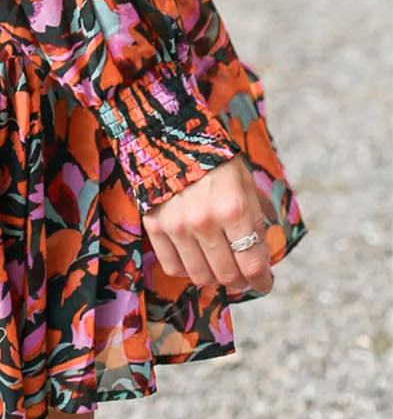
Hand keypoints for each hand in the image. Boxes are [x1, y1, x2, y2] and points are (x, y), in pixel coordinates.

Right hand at [141, 155, 274, 295]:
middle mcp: (205, 221)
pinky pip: (172, 266)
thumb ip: (256, 218)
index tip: (263, 283)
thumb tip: (264, 252)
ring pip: (200, 276)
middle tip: (242, 276)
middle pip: (227, 275)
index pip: (252, 264)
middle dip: (240, 281)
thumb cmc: (215, 158)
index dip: (262, 281)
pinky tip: (194, 258)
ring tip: (218, 267)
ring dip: (214, 278)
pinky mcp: (155, 225)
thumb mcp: (245, 182)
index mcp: (234, 208)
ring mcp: (177, 225)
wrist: (171, 135)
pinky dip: (186, 270)